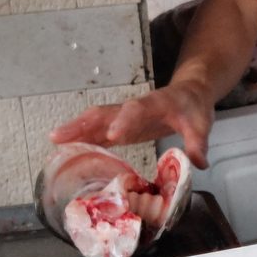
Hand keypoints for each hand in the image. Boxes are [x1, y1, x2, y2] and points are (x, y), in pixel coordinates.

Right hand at [51, 80, 215, 166]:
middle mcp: (134, 108)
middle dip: (83, 124)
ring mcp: (124, 116)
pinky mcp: (121, 125)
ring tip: (54, 140)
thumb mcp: (202, 124)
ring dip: (75, 129)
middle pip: (105, 113)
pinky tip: (67, 148)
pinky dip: (82, 138)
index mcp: (155, 104)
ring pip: (95, 120)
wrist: (189, 93)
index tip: (113, 135)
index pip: (137, 110)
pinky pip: (98, 130)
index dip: (125, 121)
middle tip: (61, 136)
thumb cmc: (193, 108)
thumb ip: (198, 143)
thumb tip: (199, 163)